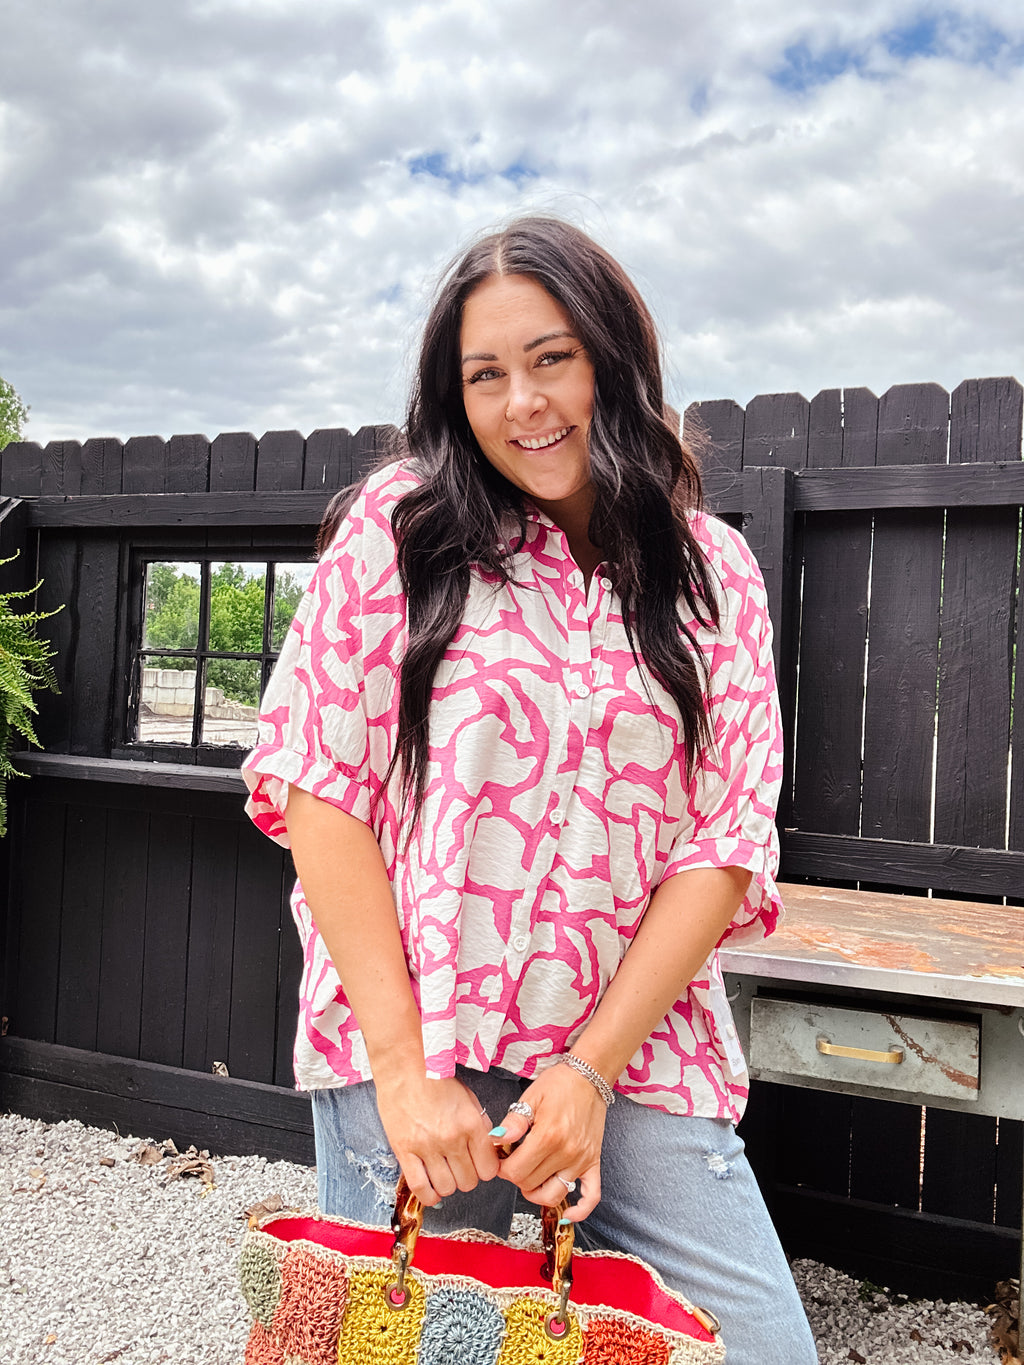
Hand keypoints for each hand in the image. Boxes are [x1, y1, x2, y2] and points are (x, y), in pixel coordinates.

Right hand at [373, 1073, 500, 1206]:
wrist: (404, 1067)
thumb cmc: (436, 1079)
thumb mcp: (468, 1097)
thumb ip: (480, 1124)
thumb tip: (489, 1147)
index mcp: (471, 1124)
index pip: (489, 1168)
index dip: (485, 1170)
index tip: (478, 1165)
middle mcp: (452, 1138)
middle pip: (469, 1182)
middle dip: (466, 1177)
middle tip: (459, 1167)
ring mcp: (427, 1146)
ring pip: (447, 1188)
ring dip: (447, 1185)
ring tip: (443, 1173)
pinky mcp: (404, 1151)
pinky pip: (421, 1187)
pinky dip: (429, 1195)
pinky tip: (431, 1190)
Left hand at [494, 1064, 606, 1221]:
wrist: (589, 1076)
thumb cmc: (558, 1084)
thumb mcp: (530, 1098)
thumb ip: (513, 1123)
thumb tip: (495, 1141)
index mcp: (547, 1137)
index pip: (515, 1171)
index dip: (502, 1167)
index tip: (501, 1157)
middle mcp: (566, 1153)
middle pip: (530, 1184)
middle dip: (516, 1175)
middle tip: (514, 1159)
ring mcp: (582, 1160)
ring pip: (553, 1195)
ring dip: (536, 1192)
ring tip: (529, 1177)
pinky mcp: (594, 1163)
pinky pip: (590, 1196)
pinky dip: (579, 1211)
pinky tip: (566, 1215)